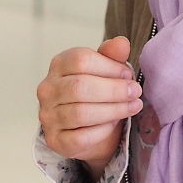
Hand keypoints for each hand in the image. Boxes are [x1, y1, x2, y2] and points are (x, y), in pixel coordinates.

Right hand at [36, 35, 139, 176]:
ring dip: (113, 111)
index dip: (109, 67)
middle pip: (80, 86)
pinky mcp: (55, 140)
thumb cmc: (97, 92)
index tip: (127, 75)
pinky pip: (80, 137)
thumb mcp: (106, 69)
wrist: (87, 128)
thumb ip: (112, 55)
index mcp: (59, 64)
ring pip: (81, 113)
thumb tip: (121, 43)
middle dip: (114, 90)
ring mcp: (48, 116)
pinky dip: (102, 131)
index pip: (81, 60)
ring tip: (131, 107)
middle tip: (135, 92)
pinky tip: (114, 125)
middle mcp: (47, 89)